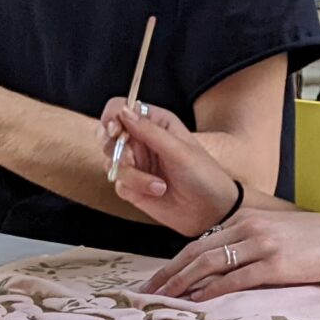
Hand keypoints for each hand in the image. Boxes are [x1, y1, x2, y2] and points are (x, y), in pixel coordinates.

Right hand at [101, 98, 242, 235]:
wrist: (212, 211)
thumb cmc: (204, 175)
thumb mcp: (179, 150)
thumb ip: (150, 131)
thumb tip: (123, 111)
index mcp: (156, 123)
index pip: (121, 108)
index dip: (112, 117)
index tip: (115, 131)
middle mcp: (143, 140)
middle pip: (108, 135)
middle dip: (116, 148)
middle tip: (131, 160)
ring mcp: (137, 164)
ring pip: (112, 161)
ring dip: (132, 175)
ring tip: (159, 185)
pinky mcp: (133, 186)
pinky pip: (119, 183)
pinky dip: (135, 188)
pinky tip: (157, 192)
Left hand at [143, 210, 319, 301]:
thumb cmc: (315, 241)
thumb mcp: (276, 233)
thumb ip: (249, 243)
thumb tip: (222, 268)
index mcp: (246, 218)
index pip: (199, 242)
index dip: (174, 263)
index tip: (157, 281)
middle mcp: (249, 227)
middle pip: (196, 252)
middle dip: (169, 275)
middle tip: (147, 295)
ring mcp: (262, 245)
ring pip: (210, 265)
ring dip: (182, 284)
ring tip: (163, 301)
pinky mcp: (276, 264)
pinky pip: (236, 279)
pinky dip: (212, 290)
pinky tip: (196, 301)